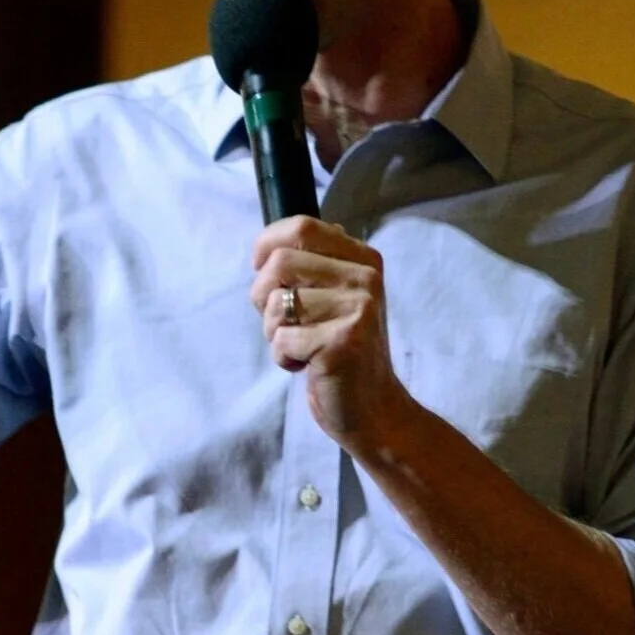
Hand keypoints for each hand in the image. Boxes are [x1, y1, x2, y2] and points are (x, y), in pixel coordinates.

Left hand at [248, 216, 412, 449]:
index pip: (301, 226)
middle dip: (263, 296)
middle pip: (279, 262)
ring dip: (273, 331)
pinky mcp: (342, 342)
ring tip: (300, 345)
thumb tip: (272, 241)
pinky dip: (282, 357)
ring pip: (276, 302)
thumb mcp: (336, 298)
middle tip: (283, 322)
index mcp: (364, 259)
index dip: (267, 244)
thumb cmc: (342, 350)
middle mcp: (365, 278)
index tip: (261, 269)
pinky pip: (281, 339)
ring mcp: (357, 309)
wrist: (374, 409)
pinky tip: (307, 365)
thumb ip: (315, 265)